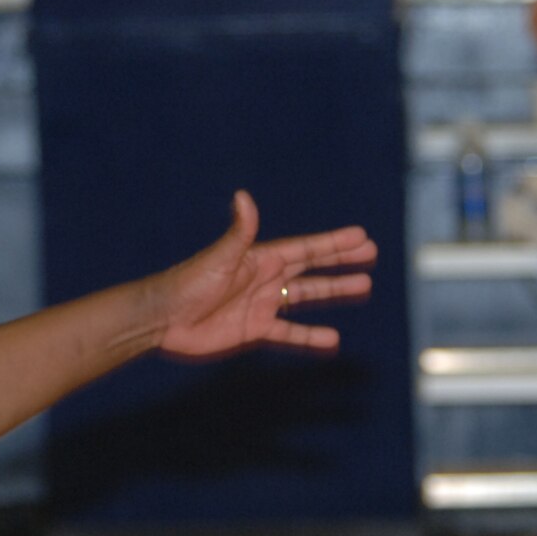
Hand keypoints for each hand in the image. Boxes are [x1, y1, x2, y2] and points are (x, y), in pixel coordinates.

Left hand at [156, 191, 375, 359]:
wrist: (164, 318)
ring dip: (333, 292)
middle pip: (312, 268)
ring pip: (306, 297)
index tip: (361, 236)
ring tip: (364, 287)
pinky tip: (332, 339)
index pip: (306, 249)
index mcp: (261, 258)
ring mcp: (262, 305)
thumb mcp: (220, 257)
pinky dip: (310, 336)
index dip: (333, 243)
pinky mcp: (254, 330)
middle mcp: (266, 279)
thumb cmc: (189, 283)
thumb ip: (240, 232)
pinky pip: (289, 334)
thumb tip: (243, 196)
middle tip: (371, 255)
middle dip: (341, 261)